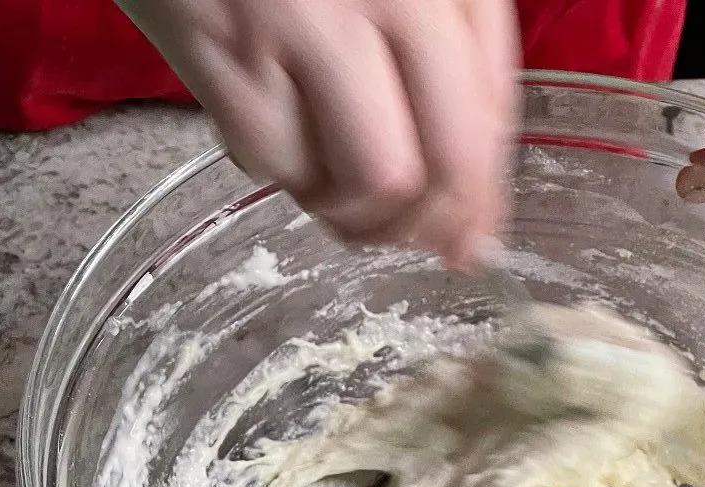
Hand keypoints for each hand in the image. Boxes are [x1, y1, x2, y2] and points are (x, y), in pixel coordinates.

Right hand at [116, 0, 519, 265]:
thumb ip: (460, 60)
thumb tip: (473, 204)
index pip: (486, 123)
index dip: (484, 204)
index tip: (473, 243)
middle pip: (431, 171)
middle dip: (428, 228)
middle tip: (413, 242)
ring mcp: (295, 26)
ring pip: (360, 183)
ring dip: (355, 214)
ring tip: (348, 194)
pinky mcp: (218, 51)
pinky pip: (271, 163)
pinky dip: (286, 175)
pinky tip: (288, 143)